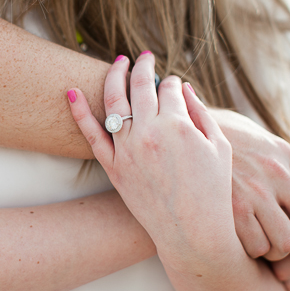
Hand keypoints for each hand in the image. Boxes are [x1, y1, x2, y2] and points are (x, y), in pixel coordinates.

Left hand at [68, 53, 235, 271]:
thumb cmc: (212, 191)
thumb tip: (184, 88)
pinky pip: (91, 135)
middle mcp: (149, 133)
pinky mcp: (113, 167)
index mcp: (179, 125)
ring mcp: (127, 150)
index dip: (172, 82)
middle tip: (144, 57)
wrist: (191, 233)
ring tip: (119, 63)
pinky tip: (71, 92)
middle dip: (143, 67)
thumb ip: (201, 113)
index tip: (174, 85)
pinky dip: (79, 112)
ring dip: (114, 77)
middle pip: (140, 87)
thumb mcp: (219, 147)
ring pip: (114, 103)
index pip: (169, 88)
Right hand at [210, 110, 289, 266]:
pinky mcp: (228, 211)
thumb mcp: (263, 143)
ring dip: (282, 252)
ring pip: (287, 240)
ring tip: (270, 248)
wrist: (175, 138)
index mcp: (281, 152)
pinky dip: (255, 253)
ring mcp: (251, 192)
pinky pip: (257, 247)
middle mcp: (271, 171)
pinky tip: (245, 245)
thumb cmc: (221, 144)